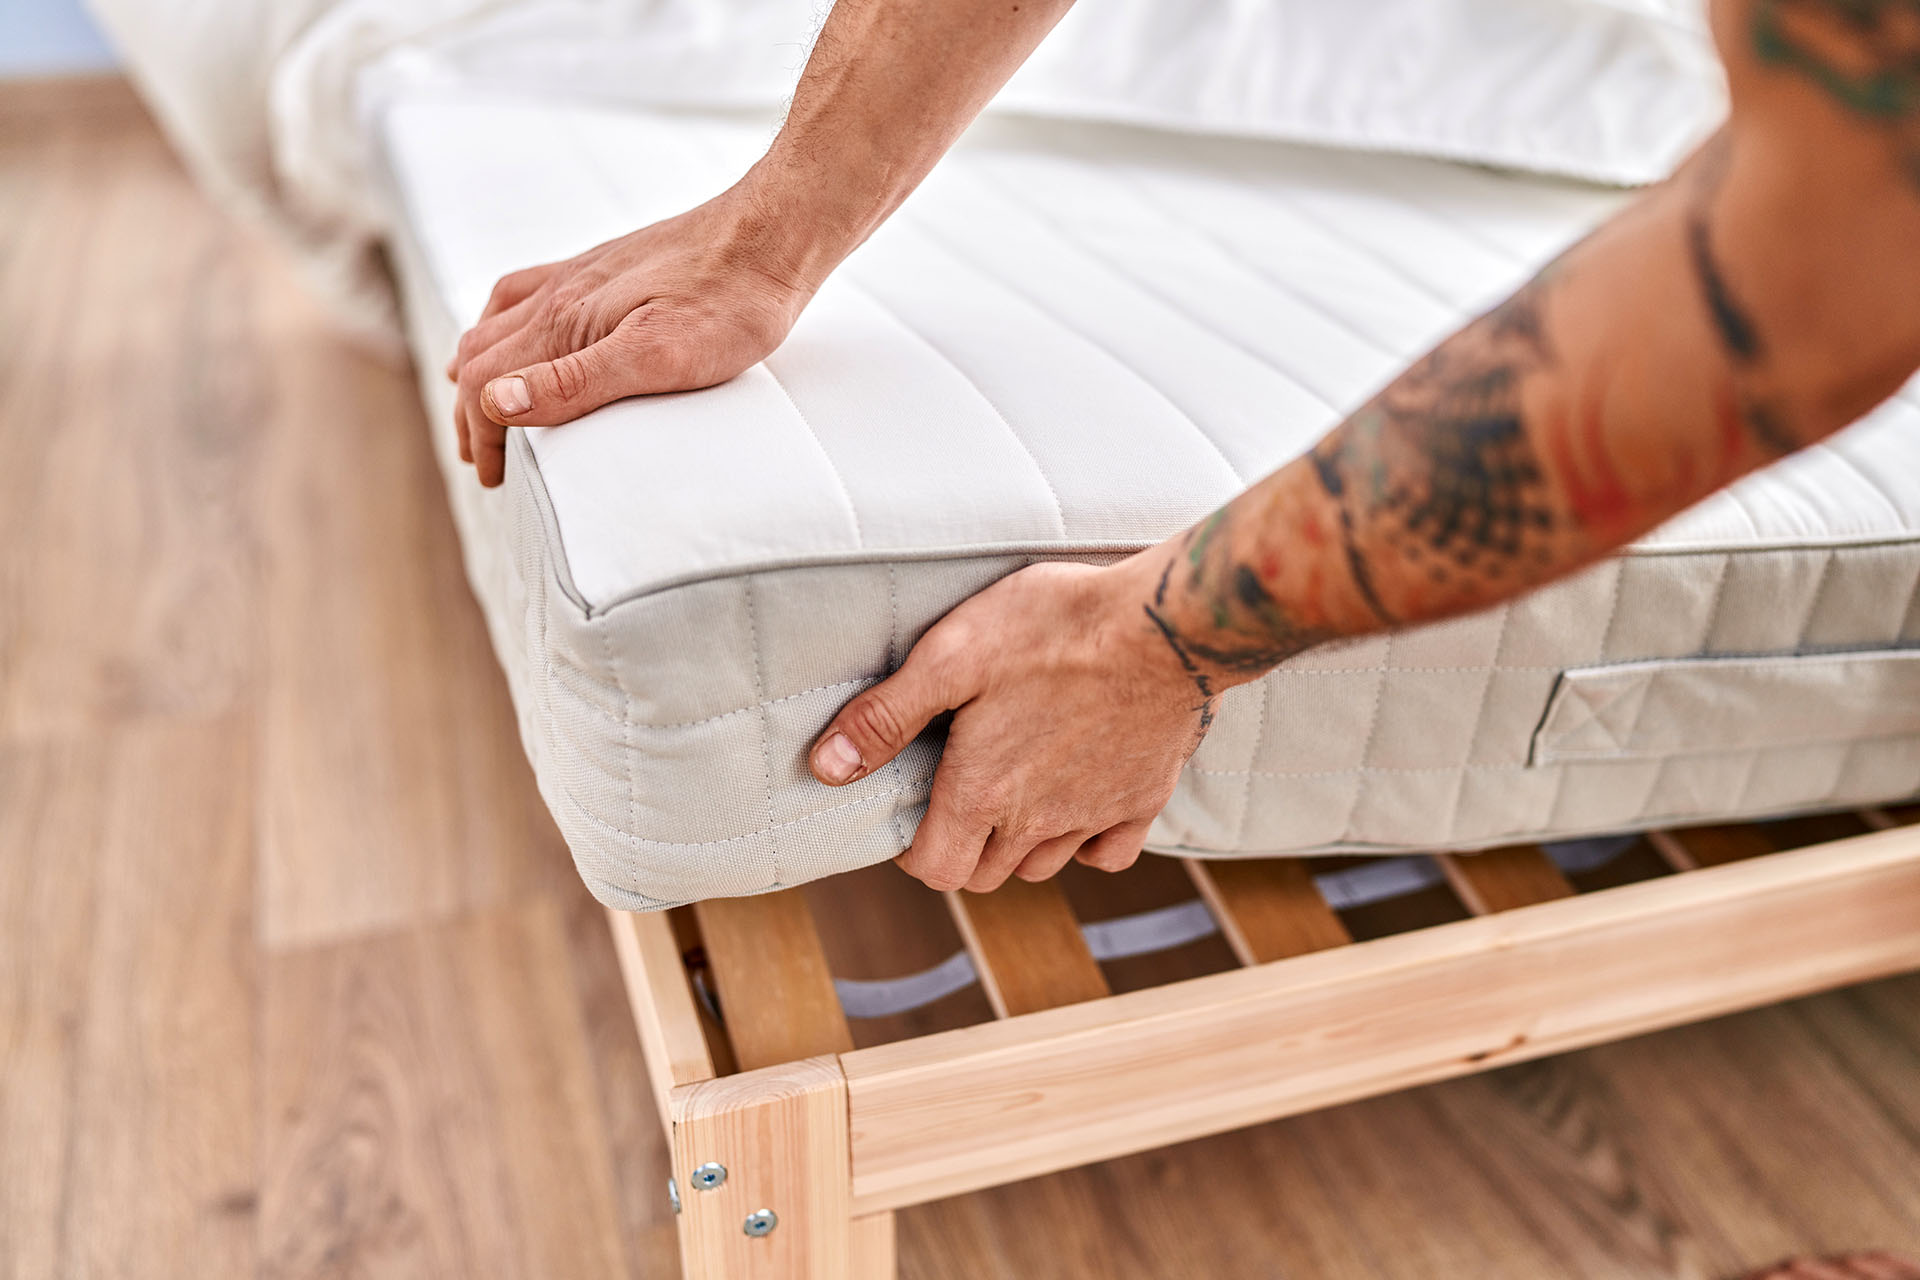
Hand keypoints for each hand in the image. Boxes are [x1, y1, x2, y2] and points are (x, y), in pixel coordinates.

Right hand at [446, 178, 824, 486]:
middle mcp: (558, 293)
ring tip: (484, 403)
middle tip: (484, 459)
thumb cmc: (729, 301)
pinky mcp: (605, 265)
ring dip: (479, 367)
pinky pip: (529, 290)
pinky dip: (504, 323)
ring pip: (497, 321)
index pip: (485, 384)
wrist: (770, 235)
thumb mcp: (658, 358)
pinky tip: (524, 332)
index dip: (481, 436)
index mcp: (563, 322)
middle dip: (472, 411)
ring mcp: (579, 274)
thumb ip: (575, 382)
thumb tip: (496, 402)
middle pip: (481, 354)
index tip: (494, 477)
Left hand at [807, 555, 1216, 891]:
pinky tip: (1074, 801)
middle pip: (984, 874)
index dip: (912, 851)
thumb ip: (885, 717)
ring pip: (1041, 865)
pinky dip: (1084, 843)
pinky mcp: (1144, 799)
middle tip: (956, 791)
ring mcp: (1095, 815)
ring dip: (1015, 843)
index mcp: (984, 793)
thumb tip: (825, 769)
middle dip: (959, 845)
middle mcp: (1038, 822)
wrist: (1166, 623)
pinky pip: (1106, 853)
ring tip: (1009, 789)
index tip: (912, 813)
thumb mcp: (950, 656)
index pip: (935, 870)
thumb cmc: (1053, 628)